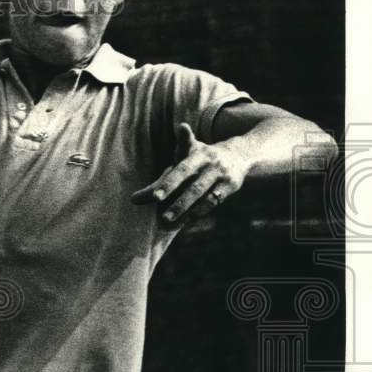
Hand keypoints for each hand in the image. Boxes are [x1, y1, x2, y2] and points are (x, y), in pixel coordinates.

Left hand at [130, 123, 250, 225]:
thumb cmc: (199, 157)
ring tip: (170, 220)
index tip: (154, 197)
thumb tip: (132, 200)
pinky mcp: (232, 186)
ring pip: (204, 196)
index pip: (180, 171)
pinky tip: (189, 218)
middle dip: (179, 203)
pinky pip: (215, 201)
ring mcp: (222, 175)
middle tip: (162, 217)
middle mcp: (211, 163)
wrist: (238, 152)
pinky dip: (202, 210)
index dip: (168, 184)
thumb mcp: (183, 155)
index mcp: (196, 154)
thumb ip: (161, 178)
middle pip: (194, 187)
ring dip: (188, 210)